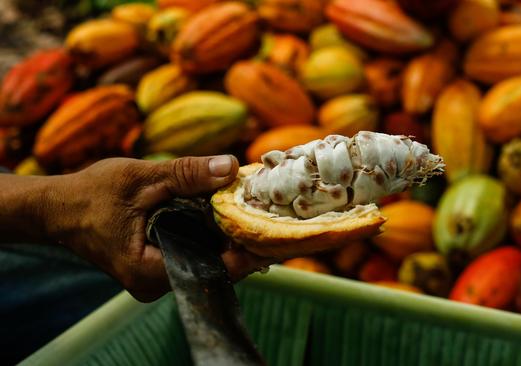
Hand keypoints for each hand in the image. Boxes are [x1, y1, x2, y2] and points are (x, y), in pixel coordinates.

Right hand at [46, 156, 274, 301]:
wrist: (57, 209)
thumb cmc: (91, 194)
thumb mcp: (141, 178)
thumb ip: (186, 174)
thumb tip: (231, 166)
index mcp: (147, 270)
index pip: (210, 269)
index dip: (243, 253)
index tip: (269, 232)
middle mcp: (153, 283)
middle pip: (211, 269)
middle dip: (238, 243)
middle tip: (267, 217)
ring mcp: (154, 278)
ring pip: (203, 262)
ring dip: (224, 240)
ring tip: (251, 214)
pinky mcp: (155, 266)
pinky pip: (191, 255)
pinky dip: (208, 237)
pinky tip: (225, 218)